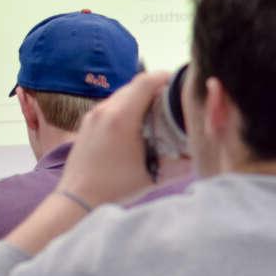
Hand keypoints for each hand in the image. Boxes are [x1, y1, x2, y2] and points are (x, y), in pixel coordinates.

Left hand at [62, 70, 172, 207]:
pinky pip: (111, 105)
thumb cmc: (114, 188)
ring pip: (122, 94)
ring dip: (140, 97)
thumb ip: (181, 165)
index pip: (146, 81)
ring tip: (155, 112)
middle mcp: (105, 110)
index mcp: (122, 117)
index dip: (165, 77)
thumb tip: (199, 155)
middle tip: (172, 99)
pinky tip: (135, 126)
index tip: (179, 82)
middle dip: (155, 87)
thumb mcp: (154, 176)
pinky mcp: (87, 123)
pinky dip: (126, 107)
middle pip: (134, 85)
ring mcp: (93, 115)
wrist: (77, 199)